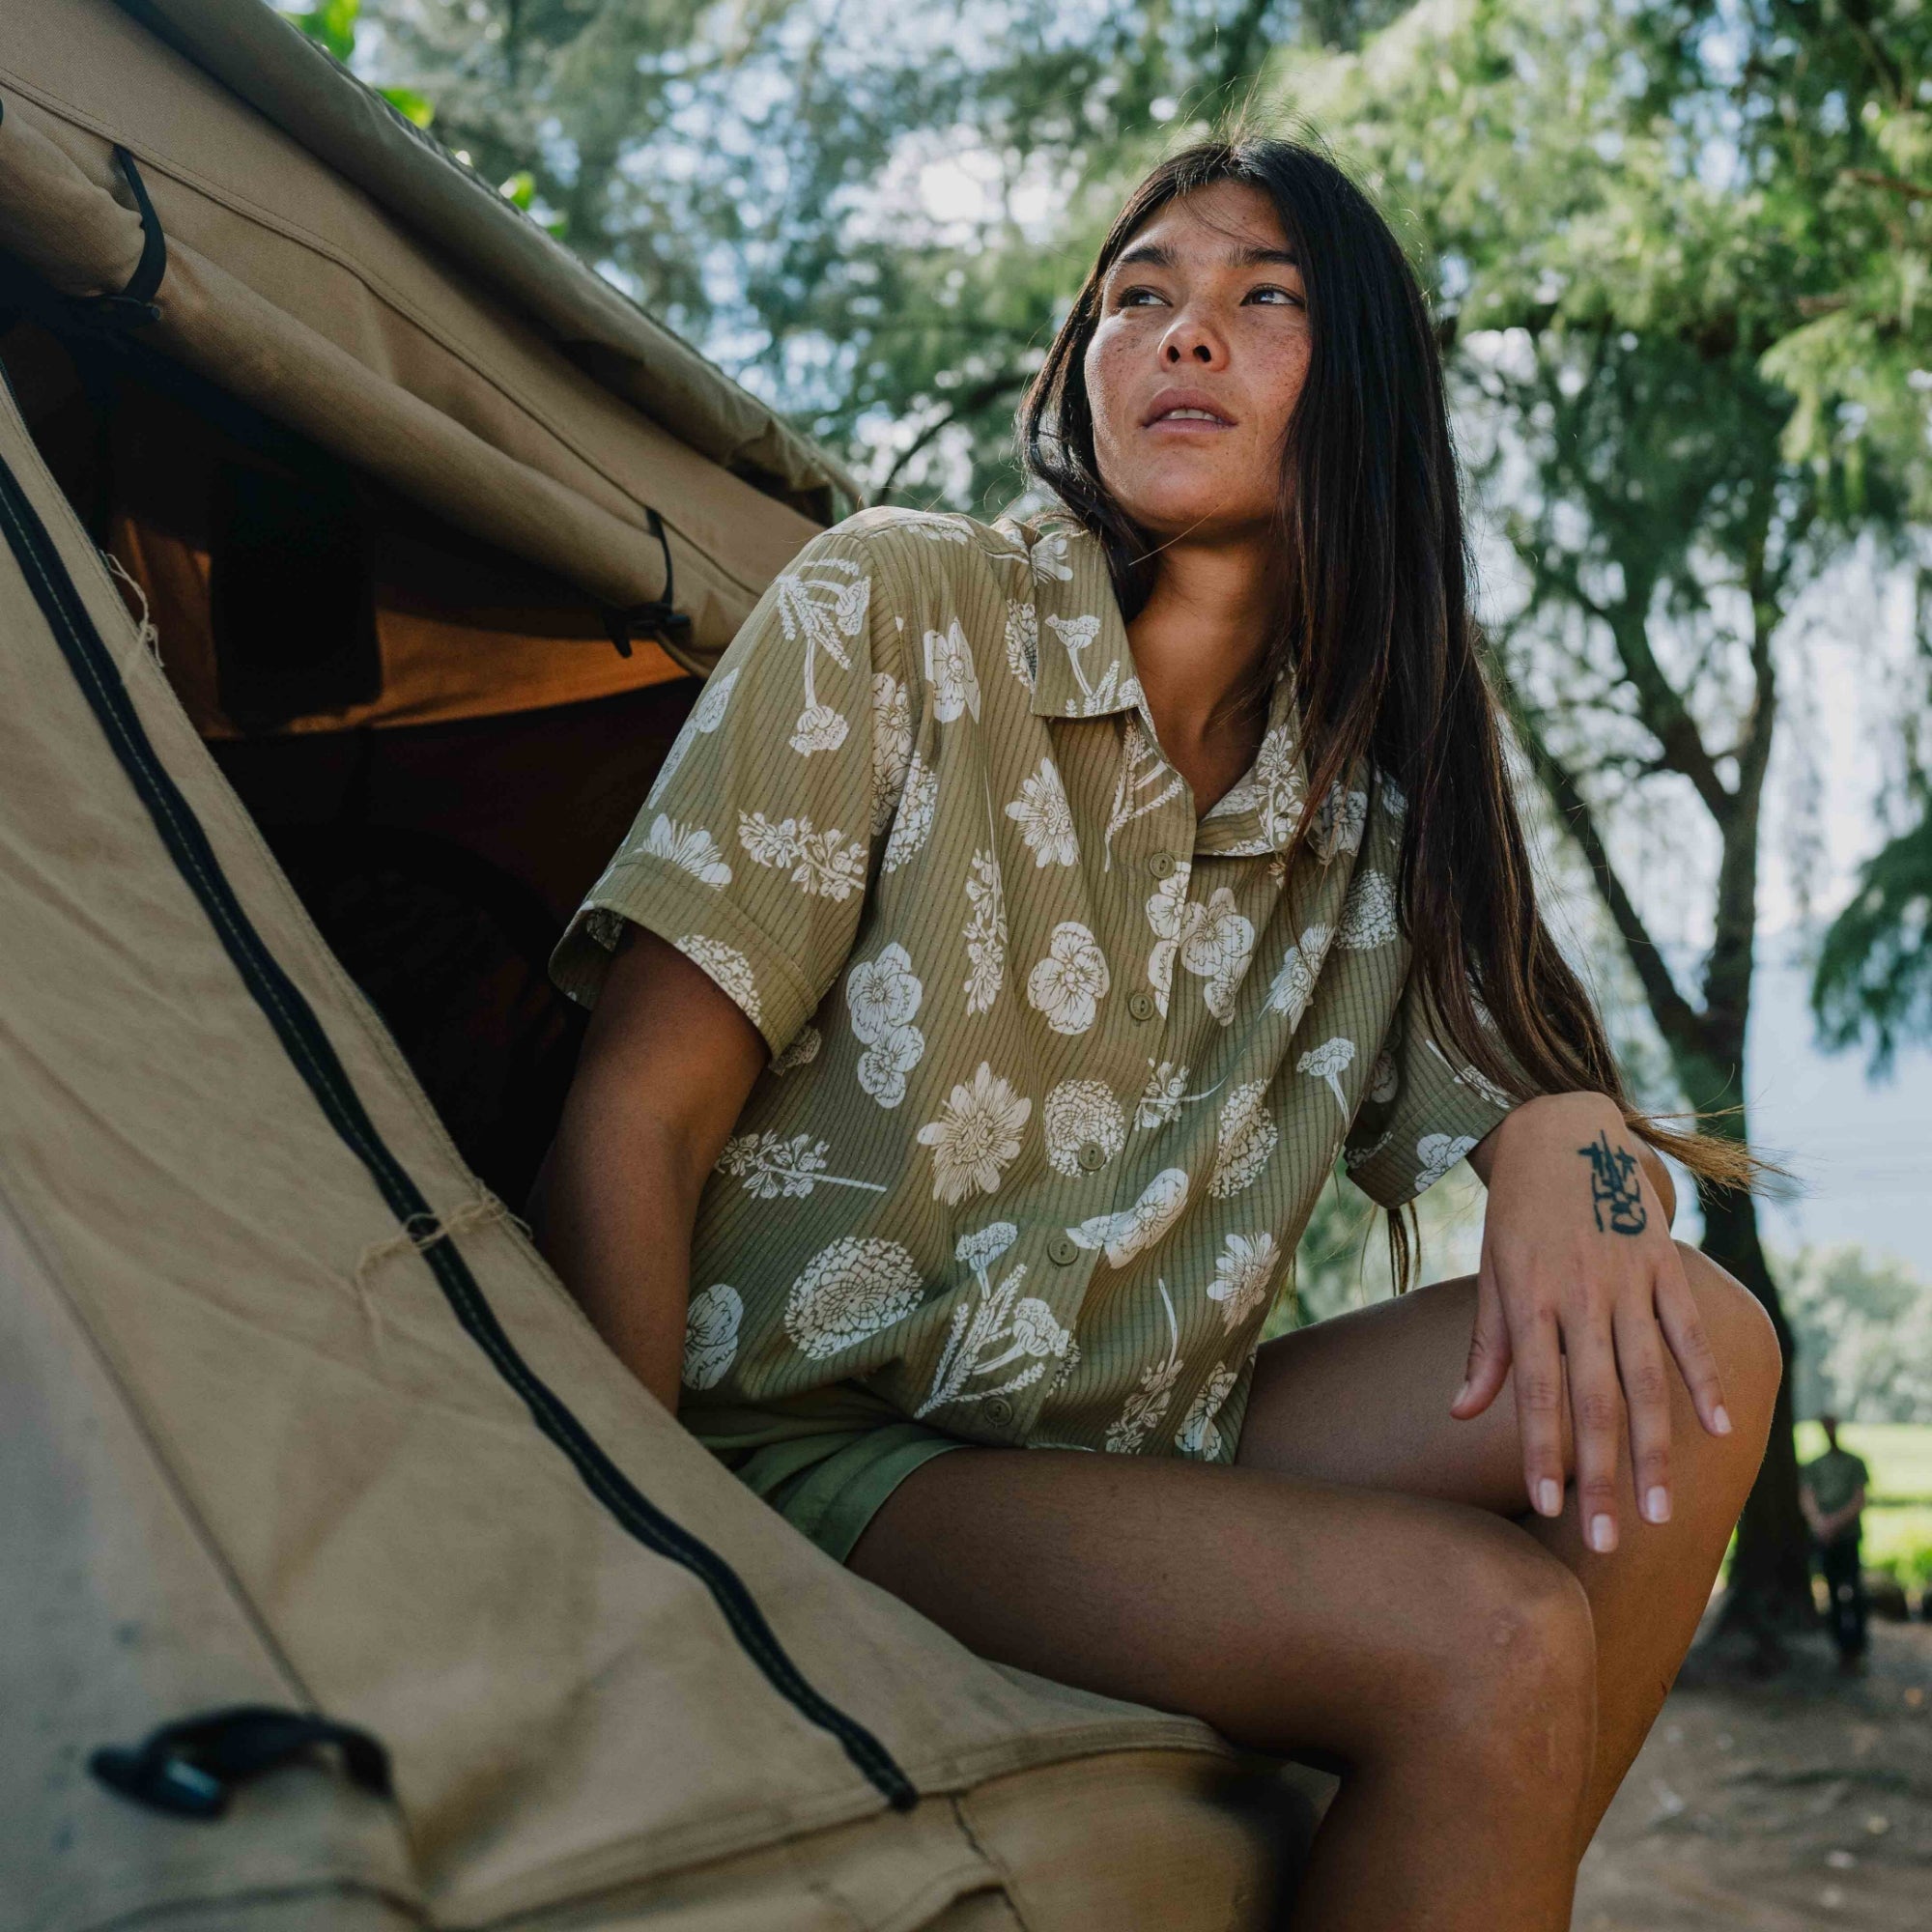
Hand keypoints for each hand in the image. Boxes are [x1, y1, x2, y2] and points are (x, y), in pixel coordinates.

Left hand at [1457, 1091, 1734, 1552]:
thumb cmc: (1518, 1216)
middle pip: (1593, 1398)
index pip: (1534, 1390)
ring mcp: (1624, 1278)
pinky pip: (1686, 1329)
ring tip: (1659, 1511)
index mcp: (1527, 1299)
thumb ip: (1486, 1348)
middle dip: (1601, 1474)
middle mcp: (1577, 1294)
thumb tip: (1460, 1414)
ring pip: (1645, 1377)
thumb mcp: (1491, 1272)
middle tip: (1607, 1540)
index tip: (1551, 1509)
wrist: (1560, 1132)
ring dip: (1655, 1448)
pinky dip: (1704, 1378)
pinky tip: (1718, 1431)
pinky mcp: (1661, 1262)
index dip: (1543, 1450)